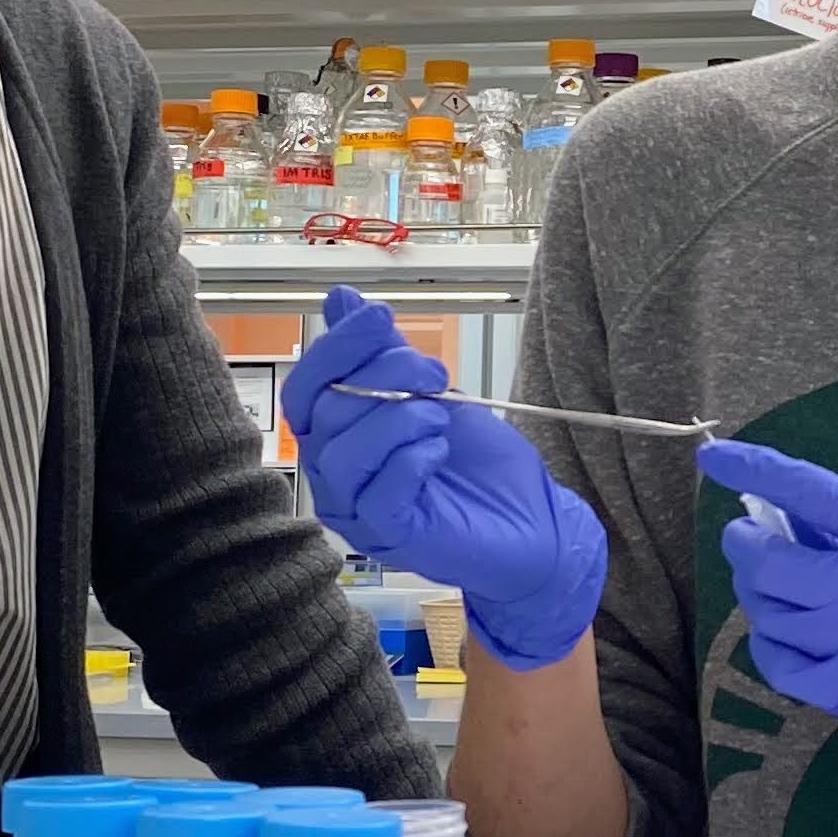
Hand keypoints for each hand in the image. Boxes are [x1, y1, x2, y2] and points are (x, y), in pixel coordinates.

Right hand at [284, 286, 607, 670]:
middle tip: (435, 374)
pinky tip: (438, 451)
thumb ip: (383, 352)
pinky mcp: (389, 536)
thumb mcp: (430, 390)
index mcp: (335, 438)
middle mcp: (334, 476)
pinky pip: (377, 495)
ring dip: (397, 420)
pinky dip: (410, 460)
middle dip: (384, 376)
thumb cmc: (474, 460)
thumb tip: (340, 299)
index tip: (380, 317)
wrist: (531, 517)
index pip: (306, 389)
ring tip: (439, 416)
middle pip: (328, 413)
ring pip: (344, 455)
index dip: (337, 348)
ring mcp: (357, 511)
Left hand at [699, 439, 837, 822]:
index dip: (757, 472)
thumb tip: (791, 524)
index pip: (811, 493)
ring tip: (766, 589)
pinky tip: (780, 639)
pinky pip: (791, 674)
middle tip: (744, 541)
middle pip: (776, 568)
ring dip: (757, 599)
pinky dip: (772, 651)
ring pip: (775, 621)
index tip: (717, 459)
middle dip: (745, 550)